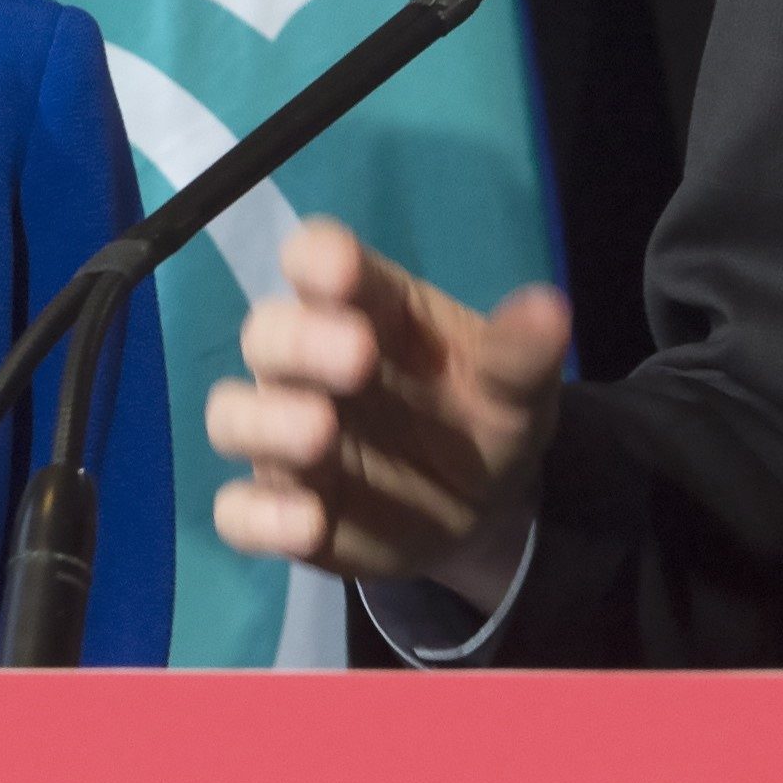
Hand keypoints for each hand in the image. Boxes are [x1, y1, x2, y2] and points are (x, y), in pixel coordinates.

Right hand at [205, 219, 571, 608]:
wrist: (484, 509)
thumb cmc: (485, 418)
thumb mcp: (519, 389)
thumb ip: (523, 353)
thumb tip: (549, 309)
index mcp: (367, 308)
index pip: (317, 259)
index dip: (319, 260)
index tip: (344, 271)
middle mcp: (310, 362)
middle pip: (267, 332)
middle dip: (300, 341)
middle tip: (357, 358)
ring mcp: (286, 435)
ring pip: (232, 415)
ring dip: (267, 421)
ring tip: (320, 434)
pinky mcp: (280, 506)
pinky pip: (239, 510)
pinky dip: (262, 516)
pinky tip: (309, 523)